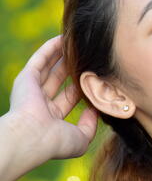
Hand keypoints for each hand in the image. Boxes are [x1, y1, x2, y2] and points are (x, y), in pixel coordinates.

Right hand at [6, 35, 97, 159]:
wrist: (30, 138)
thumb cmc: (55, 142)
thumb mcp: (81, 139)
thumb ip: (90, 126)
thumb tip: (94, 111)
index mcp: (51, 118)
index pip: (70, 98)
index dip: (83, 88)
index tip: (97, 77)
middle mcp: (40, 104)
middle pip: (60, 80)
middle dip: (74, 69)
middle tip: (88, 57)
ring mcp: (32, 90)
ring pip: (50, 68)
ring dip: (63, 56)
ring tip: (77, 44)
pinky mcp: (26, 78)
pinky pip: (40, 59)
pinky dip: (51, 48)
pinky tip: (63, 38)